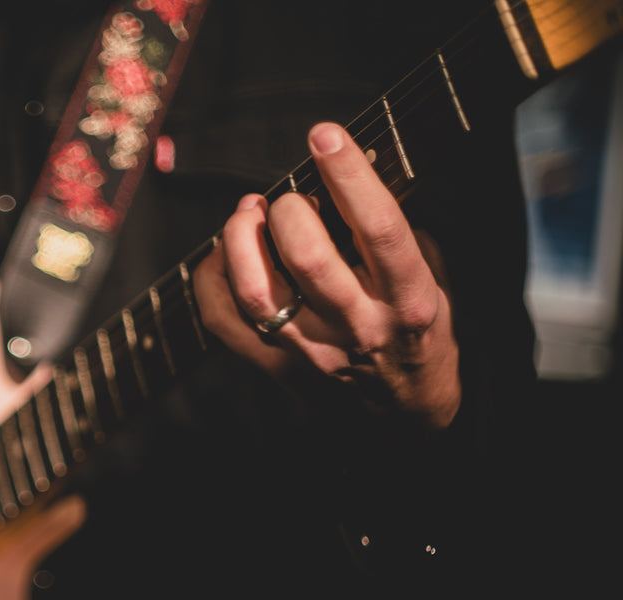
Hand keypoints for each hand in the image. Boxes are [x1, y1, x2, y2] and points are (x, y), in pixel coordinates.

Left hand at [193, 122, 460, 429]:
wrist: (404, 419)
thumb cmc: (416, 333)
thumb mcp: (431, 280)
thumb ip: (394, 232)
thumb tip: (347, 174)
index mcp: (408, 299)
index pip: (379, 228)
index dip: (349, 176)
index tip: (325, 135)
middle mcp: (359, 329)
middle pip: (307, 260)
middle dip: (287, 211)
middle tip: (284, 199)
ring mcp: (313, 353)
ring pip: (256, 293)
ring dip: (240, 241)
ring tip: (248, 215)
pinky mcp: (276, 368)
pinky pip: (223, 321)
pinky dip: (212, 278)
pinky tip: (224, 254)